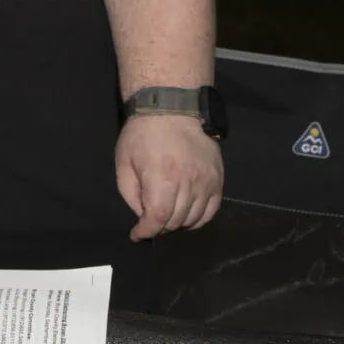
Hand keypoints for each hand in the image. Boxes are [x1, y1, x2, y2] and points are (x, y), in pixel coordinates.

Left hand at [115, 113, 223, 240]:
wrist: (174, 109)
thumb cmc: (143, 134)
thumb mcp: (124, 162)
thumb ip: (131, 194)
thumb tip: (143, 215)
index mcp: (163, 178)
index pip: (159, 218)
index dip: (146, 232)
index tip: (137, 234)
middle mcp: (189, 182)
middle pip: (176, 221)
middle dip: (159, 226)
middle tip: (150, 219)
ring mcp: (207, 181)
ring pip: (193, 218)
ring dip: (177, 223)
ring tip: (166, 214)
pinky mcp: (218, 179)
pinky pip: (211, 210)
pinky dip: (198, 218)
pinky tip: (186, 214)